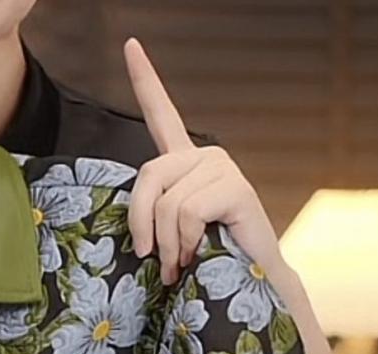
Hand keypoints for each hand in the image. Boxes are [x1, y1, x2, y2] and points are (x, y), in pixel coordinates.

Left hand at [122, 37, 283, 285]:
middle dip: (140, 222)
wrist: (247, 285)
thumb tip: (132, 232)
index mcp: (183, 164)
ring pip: (166, 202)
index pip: (162, 115)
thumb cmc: (202, 263)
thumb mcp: (165, 234)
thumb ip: (148, 213)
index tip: (130, 45)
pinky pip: (186, 212)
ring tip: (180, 263)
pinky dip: (183, 242)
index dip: (145, 80)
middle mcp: (203, 157)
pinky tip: (197, 255)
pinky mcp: (235, 186)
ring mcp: (221, 168)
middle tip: (152, 257)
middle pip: (147, 174)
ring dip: (167, 243)